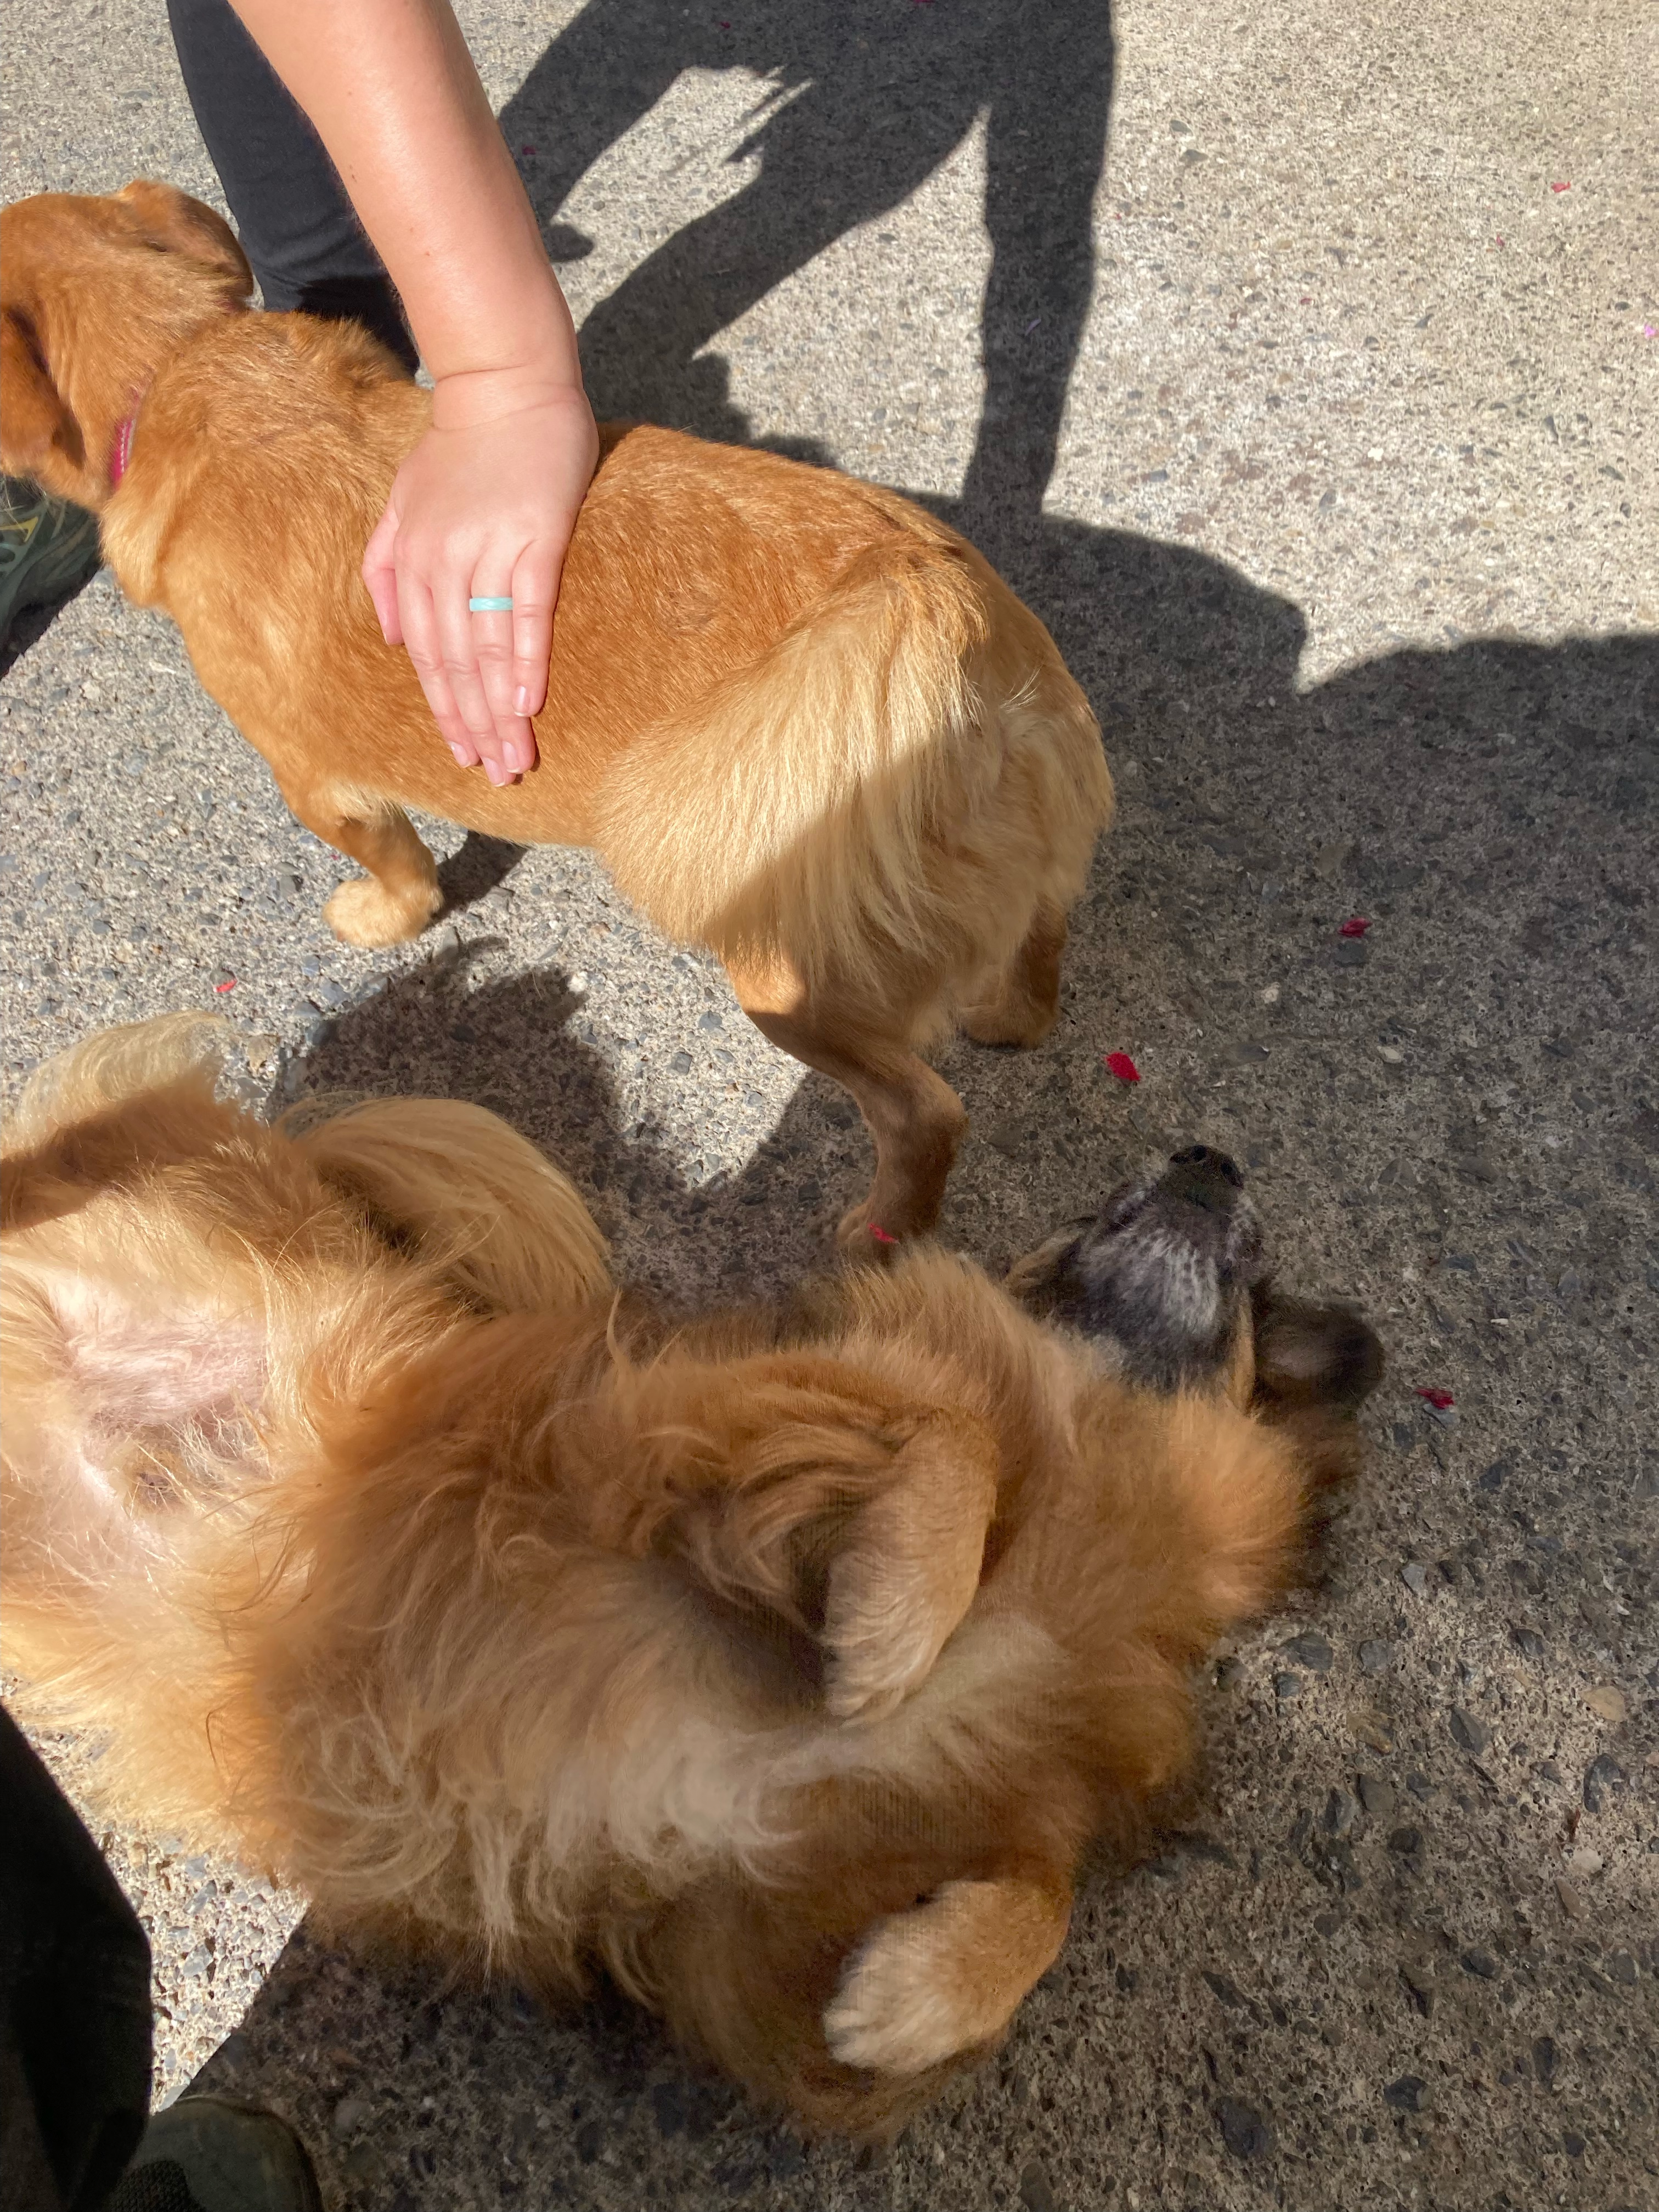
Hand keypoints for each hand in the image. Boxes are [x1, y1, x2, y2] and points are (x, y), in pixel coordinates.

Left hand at [362, 371, 598, 783]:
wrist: (504, 382)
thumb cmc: (461, 444)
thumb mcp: (403, 499)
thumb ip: (385, 566)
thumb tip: (388, 637)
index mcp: (413, 559)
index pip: (425, 654)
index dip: (443, 709)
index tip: (462, 755)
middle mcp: (443, 560)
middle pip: (454, 662)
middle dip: (473, 725)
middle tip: (497, 775)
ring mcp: (488, 548)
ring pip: (486, 646)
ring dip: (500, 710)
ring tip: (517, 758)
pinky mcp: (534, 533)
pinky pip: (526, 608)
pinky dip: (524, 657)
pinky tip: (528, 701)